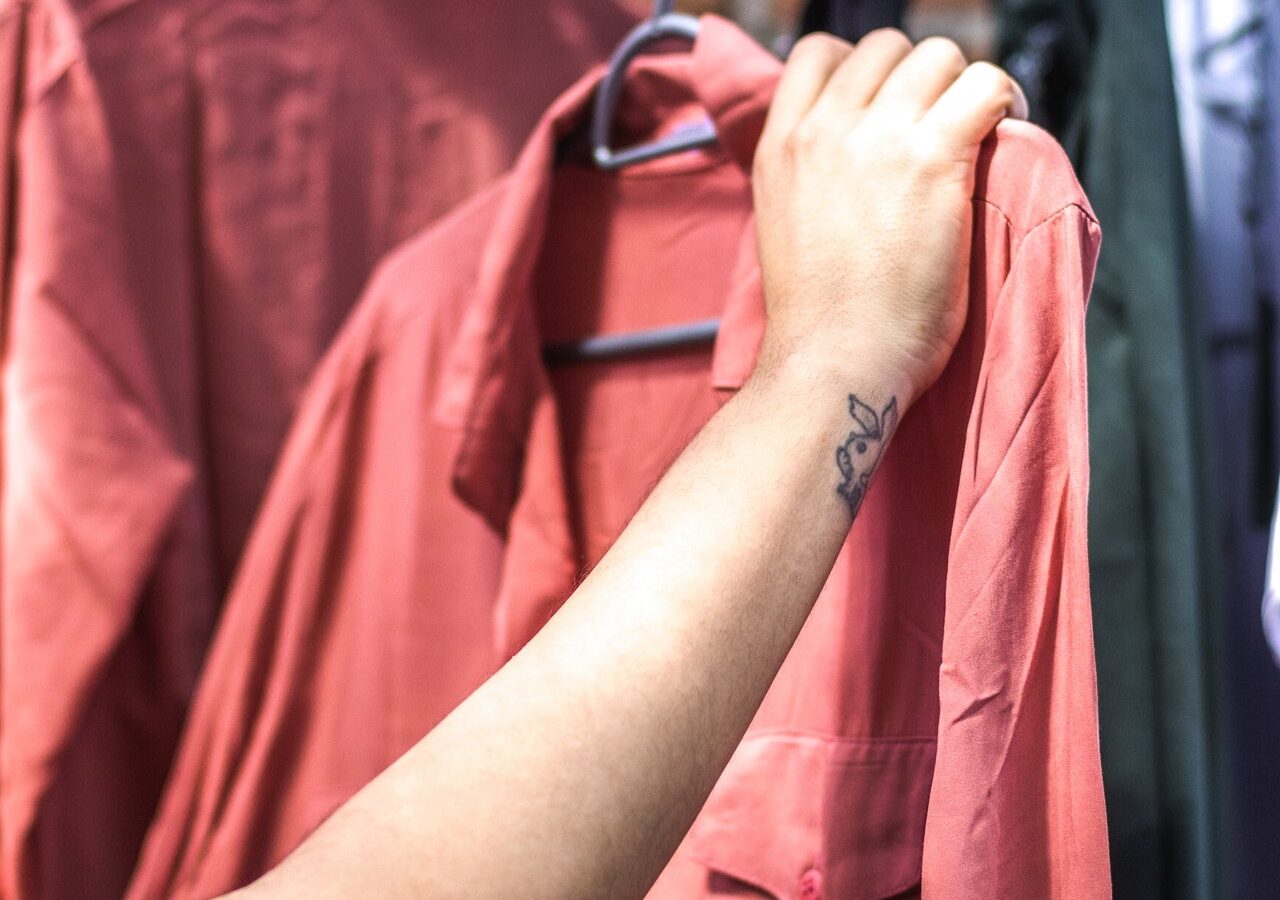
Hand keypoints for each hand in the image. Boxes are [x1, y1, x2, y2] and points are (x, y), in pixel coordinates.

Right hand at [751, 30, 1026, 405]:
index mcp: (779, 146)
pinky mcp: (932, 160)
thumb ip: (811, 177)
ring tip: (979, 126)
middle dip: (920, 77)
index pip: (818, 53)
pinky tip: (1008, 128)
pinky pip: (986, 85)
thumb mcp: (784, 226)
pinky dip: (1005, 99)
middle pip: (886, 46)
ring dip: (964, 86)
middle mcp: (823, 129)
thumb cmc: (819, 321)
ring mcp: (876, 139)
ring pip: (940, 55)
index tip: (889, 106)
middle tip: (942, 122)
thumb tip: (854, 165)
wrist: (833, 364)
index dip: (863, 69)